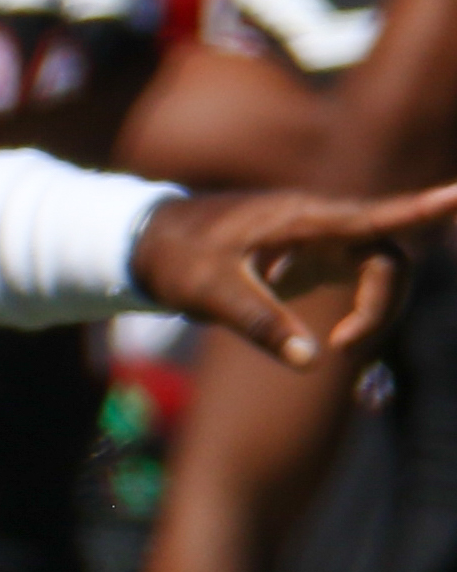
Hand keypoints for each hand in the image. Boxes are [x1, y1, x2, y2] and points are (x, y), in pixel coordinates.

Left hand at [130, 180, 456, 368]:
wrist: (149, 242)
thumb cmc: (179, 258)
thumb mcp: (211, 292)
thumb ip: (260, 322)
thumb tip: (311, 361)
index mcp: (301, 220)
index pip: (374, 216)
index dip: (422, 209)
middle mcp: (321, 223)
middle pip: (387, 257)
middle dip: (384, 303)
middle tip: (347, 347)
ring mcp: (321, 238)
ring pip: (378, 271)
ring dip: (374, 311)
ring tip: (343, 346)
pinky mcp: (315, 255)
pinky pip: (358, 282)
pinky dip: (360, 314)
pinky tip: (342, 342)